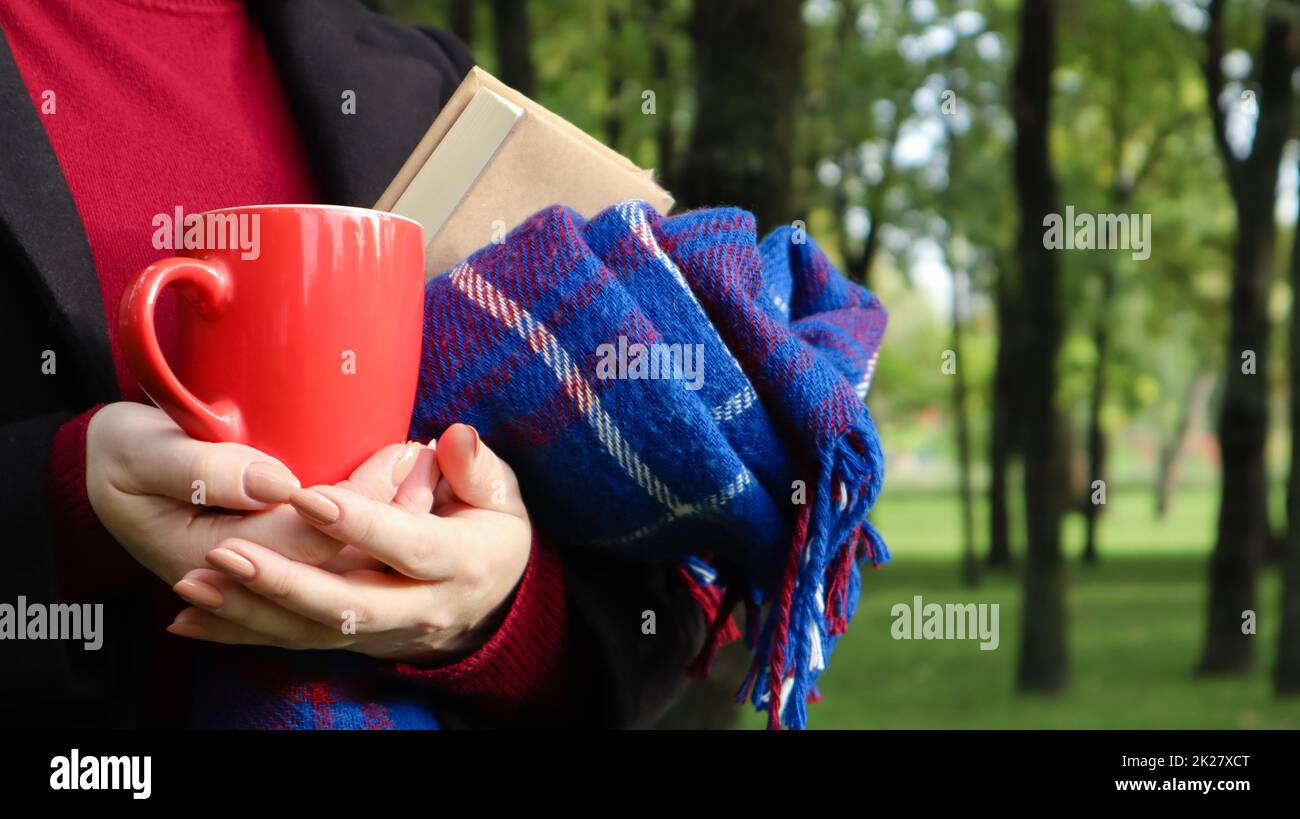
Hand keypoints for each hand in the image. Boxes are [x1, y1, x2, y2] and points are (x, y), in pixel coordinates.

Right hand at [85, 402, 416, 584]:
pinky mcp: (276, 559)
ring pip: (344, 563)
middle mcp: (243, 582)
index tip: (396, 454)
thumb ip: (200, 468)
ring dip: (392, 520)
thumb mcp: (138, 450)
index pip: (301, 541)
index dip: (354, 504)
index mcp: (208, 562)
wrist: (108, 467)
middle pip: (334, 559)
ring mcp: (261, 575)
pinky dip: (377, 525)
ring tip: (429, 469)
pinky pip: (338, 555)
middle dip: (391, 512)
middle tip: (427, 457)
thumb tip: (276, 483)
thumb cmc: (119, 451)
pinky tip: (411, 489)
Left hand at [167, 424, 532, 663]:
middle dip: (284, 582)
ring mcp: (383, 634)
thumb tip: (454, 438)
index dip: (358, 523)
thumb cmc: (489, 525)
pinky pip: (292, 643)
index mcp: (459, 563)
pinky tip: (189, 622)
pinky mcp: (352, 643)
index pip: (406, 546)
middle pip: (349, 605)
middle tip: (226, 550)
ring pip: (312, 632)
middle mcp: (420, 609)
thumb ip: (476, 466)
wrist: (493, 595)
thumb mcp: (500, 493)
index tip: (306, 496)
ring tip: (195, 584)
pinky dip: (240, 634)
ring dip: (250, 612)